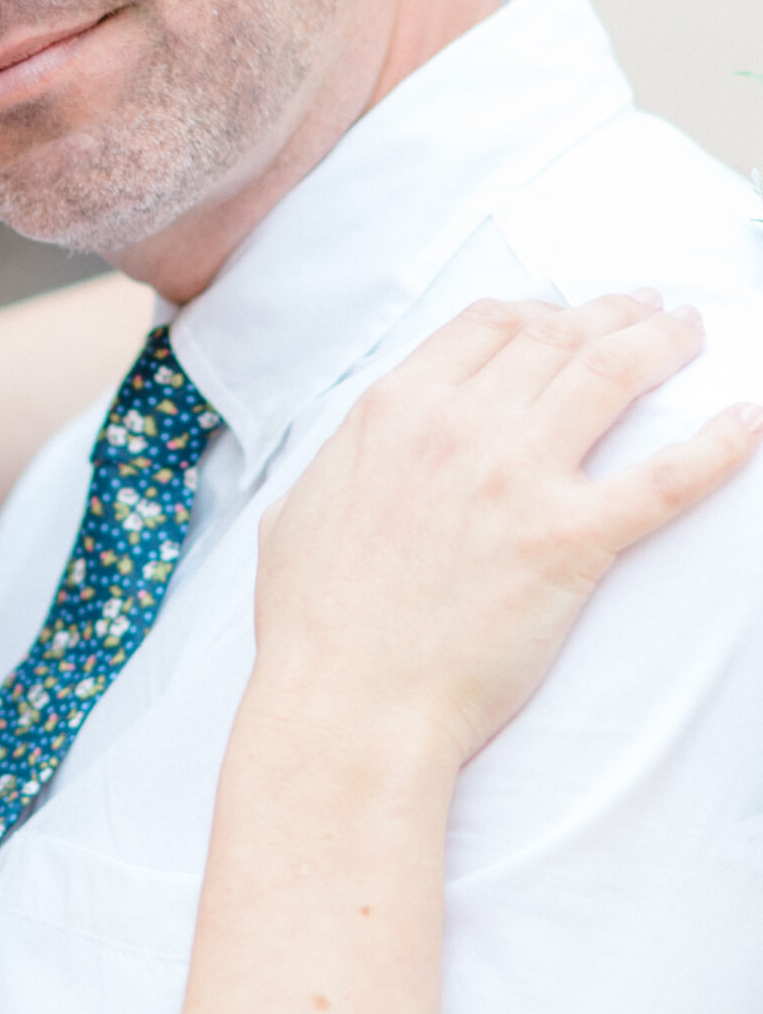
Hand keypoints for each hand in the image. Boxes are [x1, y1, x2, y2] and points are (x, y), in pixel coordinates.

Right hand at [251, 294, 762, 783]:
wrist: (348, 701)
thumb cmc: (313, 624)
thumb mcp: (296, 509)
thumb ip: (339, 460)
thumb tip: (357, 449)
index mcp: (393, 409)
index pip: (486, 325)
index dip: (537, 311)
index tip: (564, 319)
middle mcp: (459, 425)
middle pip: (557, 336)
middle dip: (612, 313)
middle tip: (649, 312)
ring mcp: (518, 478)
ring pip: (612, 374)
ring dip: (662, 342)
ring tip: (691, 334)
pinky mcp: (571, 540)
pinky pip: (667, 477)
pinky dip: (718, 443)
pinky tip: (746, 421)